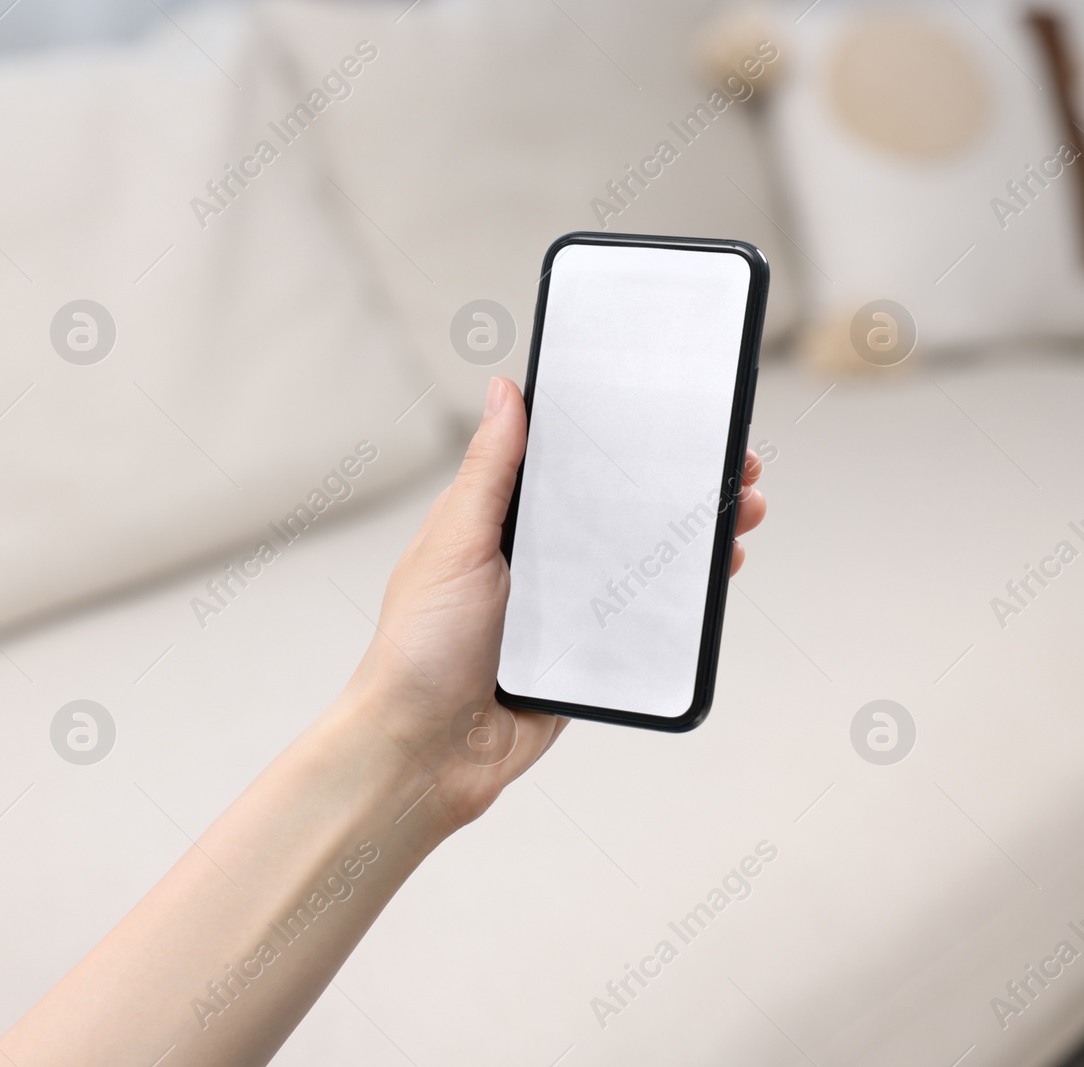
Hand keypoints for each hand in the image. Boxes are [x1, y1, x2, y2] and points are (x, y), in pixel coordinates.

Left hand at [340, 377, 766, 833]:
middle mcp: (532, 559)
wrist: (425, 753)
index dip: (621, 437)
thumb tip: (504, 390)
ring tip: (742, 512)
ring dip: (694, 535)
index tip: (674, 414)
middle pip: (617, 508)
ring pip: (640, 560)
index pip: (568, 463)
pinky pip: (644, 620)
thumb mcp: (454, 544)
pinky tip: (719, 574)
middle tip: (735, 465)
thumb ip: (490, 472)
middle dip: (677, 484)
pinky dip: (683, 598)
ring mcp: (564, 608)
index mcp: (496, 522)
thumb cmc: (418, 648)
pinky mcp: (587, 656)